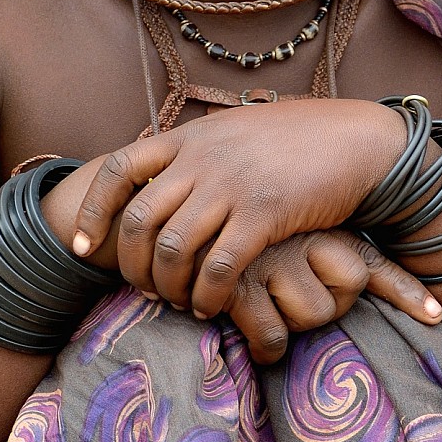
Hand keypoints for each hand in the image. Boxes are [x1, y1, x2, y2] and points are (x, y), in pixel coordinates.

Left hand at [67, 99, 407, 314]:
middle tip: (141, 289)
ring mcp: (232, 184)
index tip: (81, 246)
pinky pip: (218, 266)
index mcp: (191, 137)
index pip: (119, 169)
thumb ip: (199, 154)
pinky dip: (207, 294)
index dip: (93, 211)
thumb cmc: (302, 143)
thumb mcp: (237, 134)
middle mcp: (204, 158)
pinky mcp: (264, 213)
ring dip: (168, 286)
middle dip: (130, 264)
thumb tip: (164, 177)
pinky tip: (212, 307)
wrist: (360, 141)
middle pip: (138, 219)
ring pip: (172, 248)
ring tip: (178, 303)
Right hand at [228, 230, 441, 361]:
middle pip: (346, 296)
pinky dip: (261, 345)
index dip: (404, 293)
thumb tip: (417, 303)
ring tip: (256, 305)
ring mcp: (270, 256)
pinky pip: (270, 336)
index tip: (435, 317)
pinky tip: (239, 326)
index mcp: (317, 221)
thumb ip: (339, 257)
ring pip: (312, 317)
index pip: (372, 262)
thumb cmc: (224, 230)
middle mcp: (300, 233)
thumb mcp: (279, 230)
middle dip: (319, 310)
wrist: (153, 208)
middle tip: (283, 299)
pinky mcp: (235, 282)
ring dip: (286, 327)